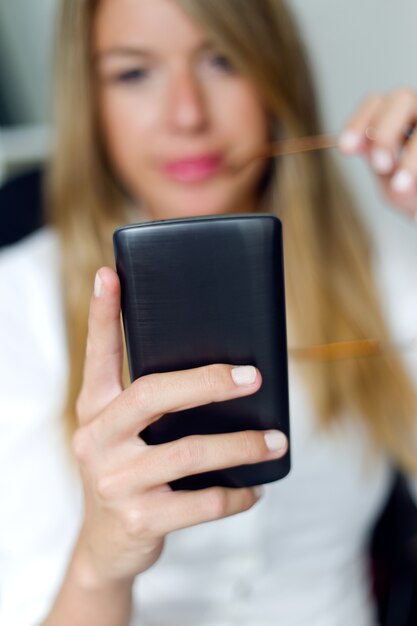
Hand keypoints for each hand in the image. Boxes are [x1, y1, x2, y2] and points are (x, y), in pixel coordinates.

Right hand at [72, 267, 287, 588]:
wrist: (107, 546)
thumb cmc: (129, 471)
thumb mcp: (128, 434)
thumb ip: (158, 405)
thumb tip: (228, 373)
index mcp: (95, 408)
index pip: (98, 354)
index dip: (104, 314)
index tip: (111, 273)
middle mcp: (96, 438)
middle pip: (153, 394)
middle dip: (209, 381)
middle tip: (255, 375)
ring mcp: (114, 481)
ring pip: (187, 452)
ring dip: (241, 445)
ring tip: (276, 440)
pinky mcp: (138, 519)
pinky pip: (201, 503)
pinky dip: (236, 494)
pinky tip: (255, 488)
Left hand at [339, 88, 416, 218]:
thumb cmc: (413, 193)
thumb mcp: (392, 187)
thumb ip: (382, 168)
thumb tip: (370, 151)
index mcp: (395, 120)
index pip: (374, 104)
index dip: (358, 122)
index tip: (346, 149)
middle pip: (401, 98)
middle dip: (385, 132)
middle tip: (381, 166)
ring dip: (411, 156)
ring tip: (401, 187)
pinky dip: (416, 163)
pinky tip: (415, 182)